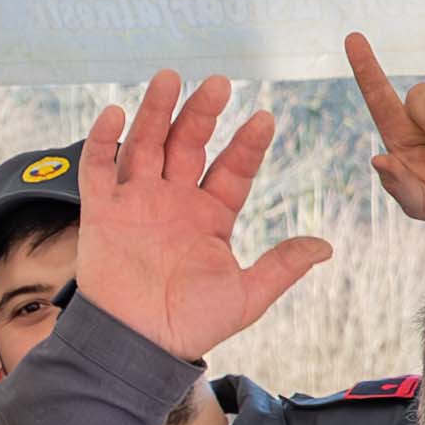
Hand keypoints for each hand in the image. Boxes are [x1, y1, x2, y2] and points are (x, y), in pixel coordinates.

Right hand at [60, 72, 330, 370]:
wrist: (137, 346)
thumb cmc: (191, 325)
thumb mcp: (246, 296)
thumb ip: (281, 266)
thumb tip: (325, 245)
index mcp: (209, 216)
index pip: (232, 169)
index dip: (248, 144)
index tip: (265, 118)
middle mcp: (174, 201)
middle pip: (188, 144)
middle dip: (202, 113)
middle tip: (219, 82)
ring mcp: (136, 202)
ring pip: (146, 144)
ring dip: (156, 111)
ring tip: (169, 78)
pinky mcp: (101, 212)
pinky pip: (99, 168)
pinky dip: (104, 140)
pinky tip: (116, 112)